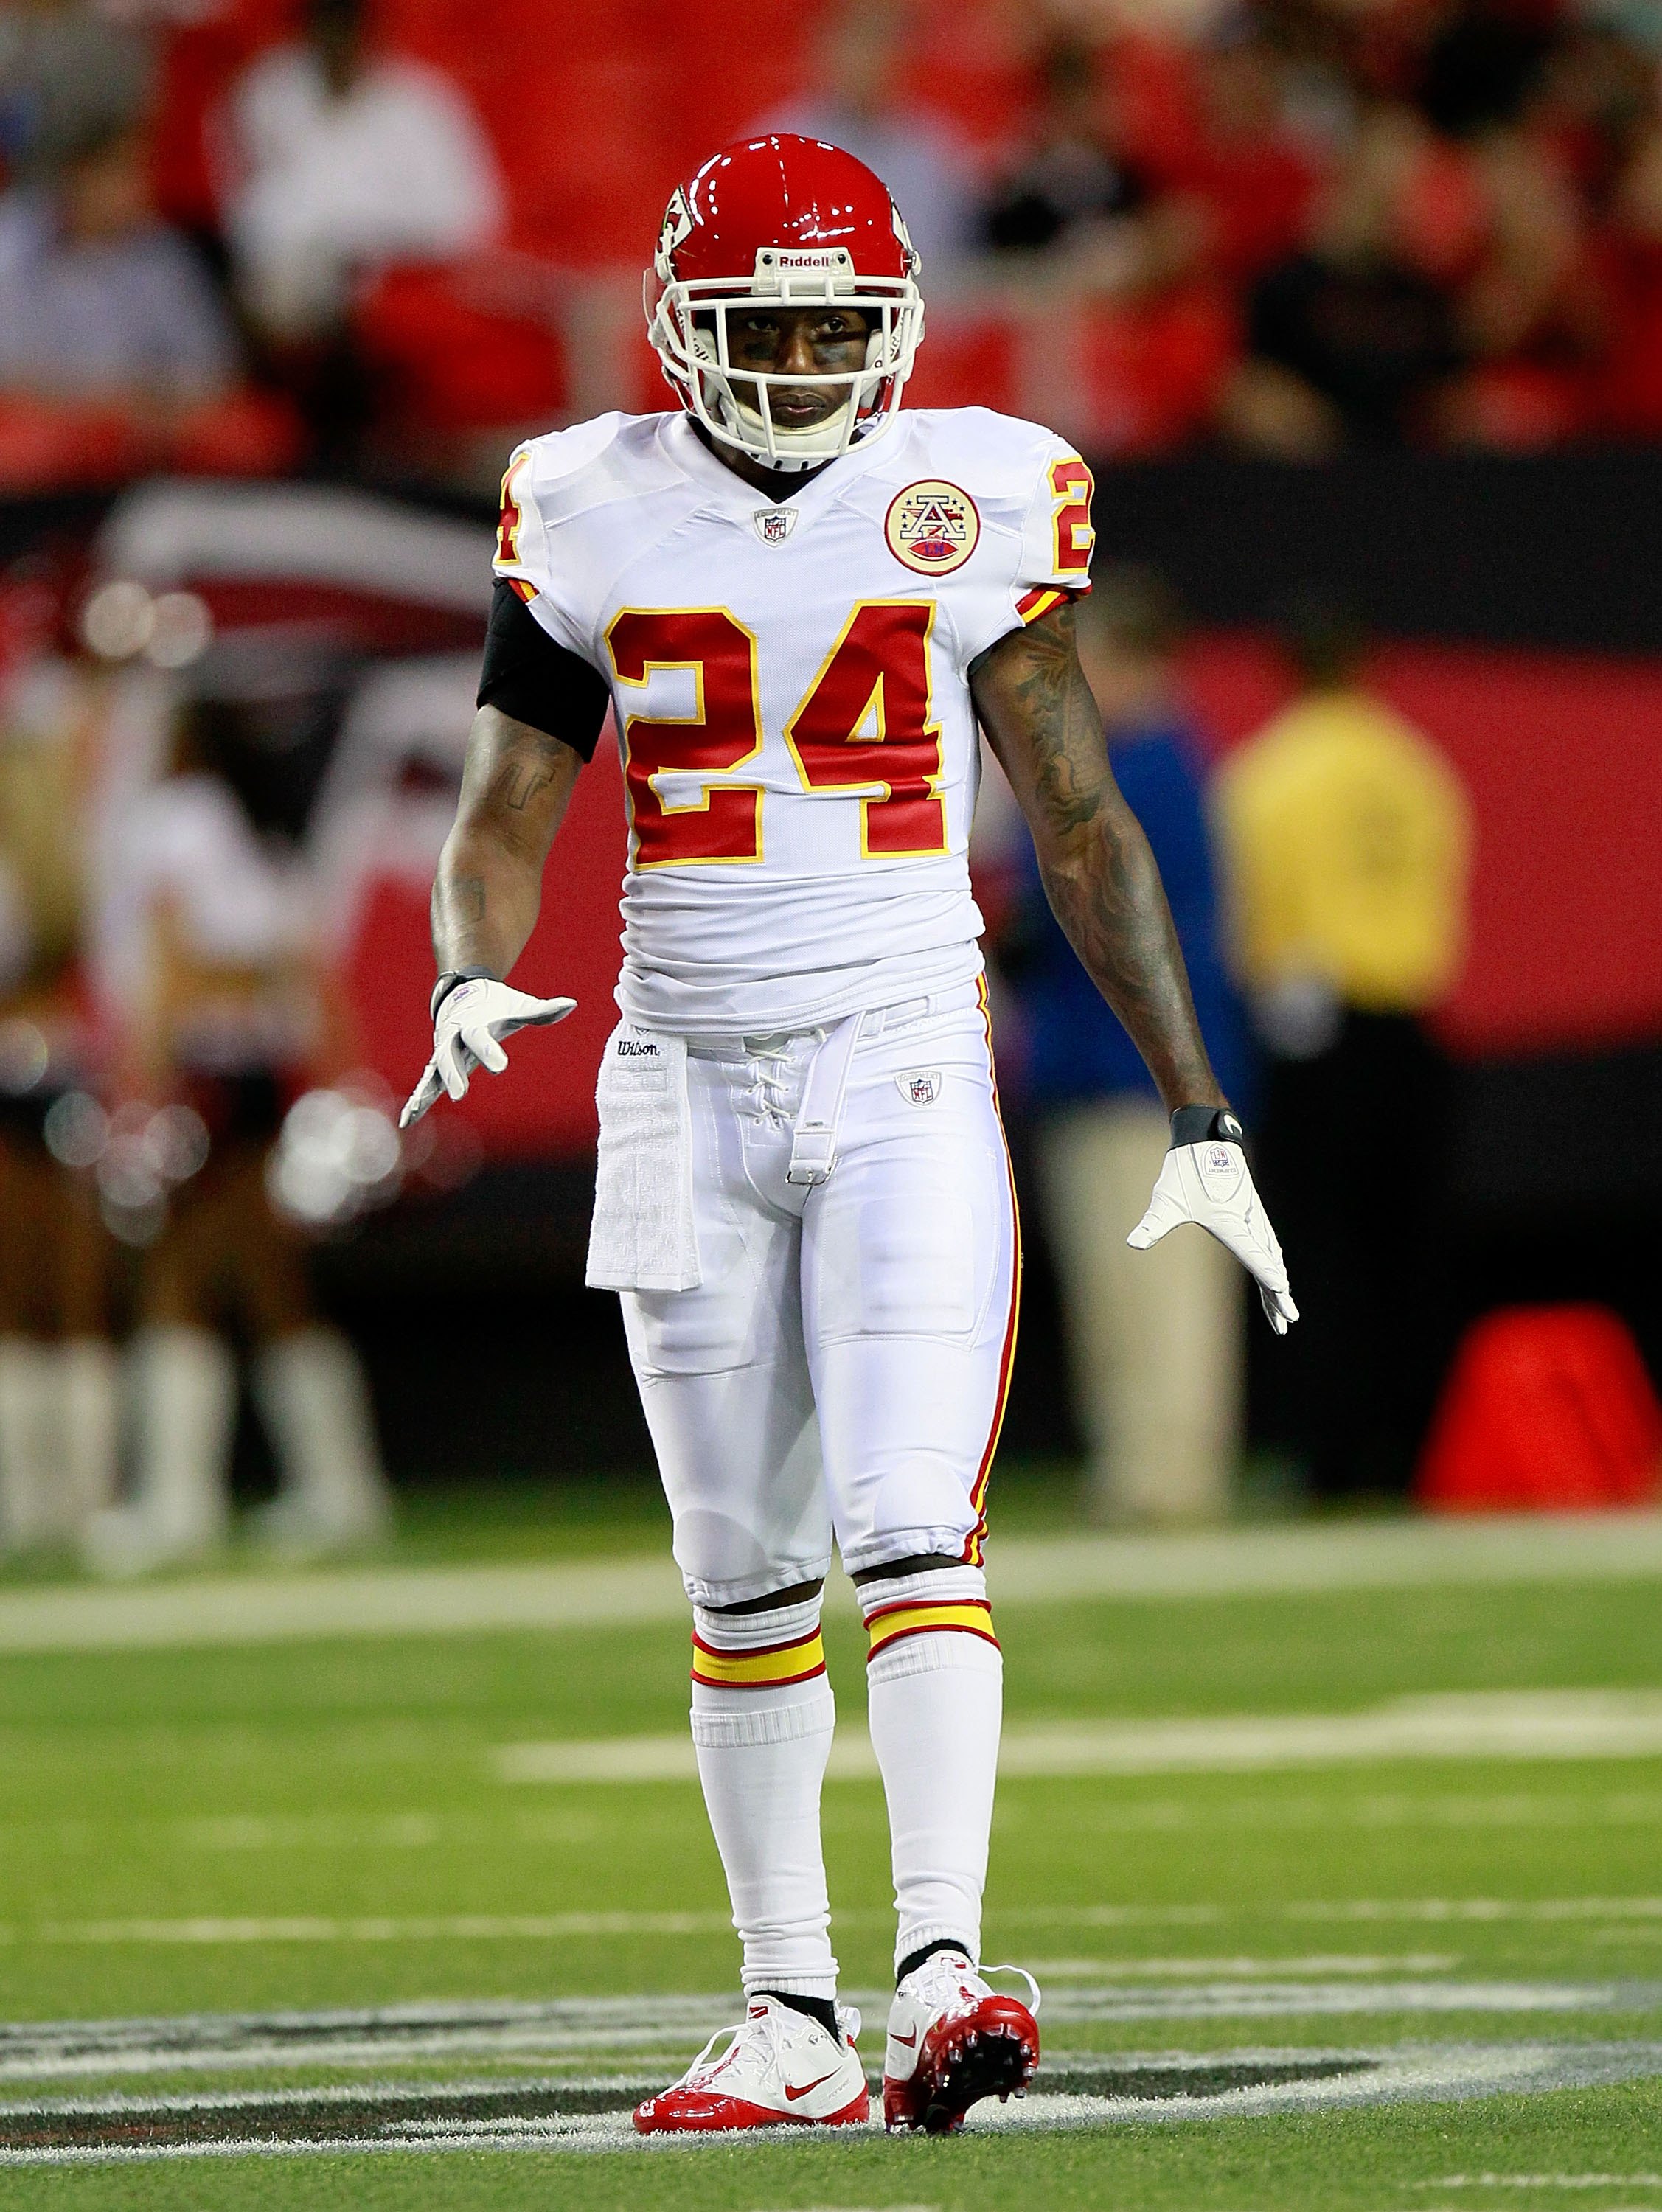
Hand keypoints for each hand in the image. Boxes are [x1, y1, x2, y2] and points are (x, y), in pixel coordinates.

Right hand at [400, 979, 574, 1127]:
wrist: (463, 993)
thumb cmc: (495, 1004)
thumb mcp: (517, 1006)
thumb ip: (542, 1011)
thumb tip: (571, 1005)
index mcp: (472, 1024)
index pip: (480, 1037)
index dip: (490, 1050)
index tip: (501, 1066)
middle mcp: (452, 1038)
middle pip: (450, 1057)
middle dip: (453, 1074)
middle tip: (460, 1093)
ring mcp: (442, 1053)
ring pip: (432, 1073)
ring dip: (424, 1091)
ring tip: (416, 1110)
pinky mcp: (437, 1066)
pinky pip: (425, 1084)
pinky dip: (416, 1100)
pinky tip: (407, 1120)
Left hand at [1128, 1131, 1298, 1334]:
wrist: (1204, 1138)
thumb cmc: (1183, 1169)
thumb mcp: (1165, 1199)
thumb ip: (1152, 1224)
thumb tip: (1133, 1242)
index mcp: (1230, 1221)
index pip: (1253, 1253)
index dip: (1266, 1272)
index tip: (1282, 1290)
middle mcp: (1248, 1220)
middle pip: (1269, 1263)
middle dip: (1278, 1294)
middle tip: (1288, 1321)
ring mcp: (1253, 1215)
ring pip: (1272, 1254)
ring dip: (1278, 1281)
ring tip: (1284, 1308)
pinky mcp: (1252, 1211)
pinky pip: (1269, 1242)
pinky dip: (1274, 1261)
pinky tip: (1278, 1269)